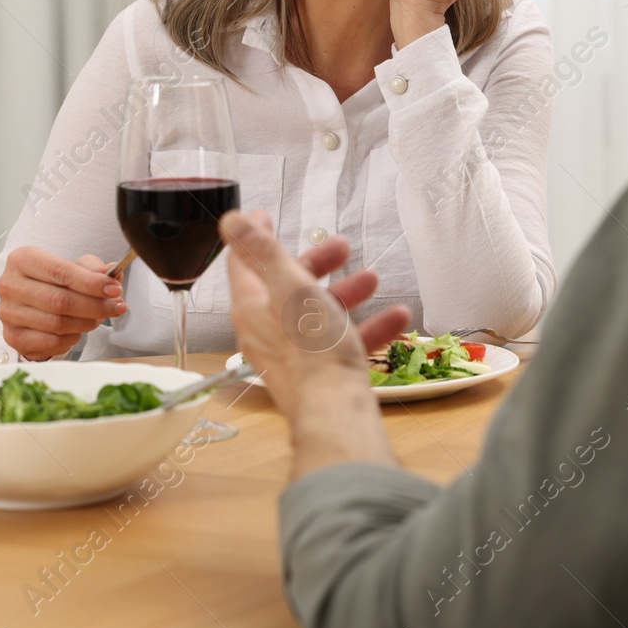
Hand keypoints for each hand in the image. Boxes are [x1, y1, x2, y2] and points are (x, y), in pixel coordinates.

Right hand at [0, 246, 126, 360]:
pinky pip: (51, 341)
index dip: (91, 283)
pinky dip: (72, 338)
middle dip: (95, 306)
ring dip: (86, 322)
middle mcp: (10, 285)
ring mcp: (8, 313)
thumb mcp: (73, 267)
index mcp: (22, 259)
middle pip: (59, 300)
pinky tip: (78, 330)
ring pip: (57, 323)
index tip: (115, 289)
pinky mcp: (13, 336)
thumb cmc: (52, 282)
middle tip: (116, 307)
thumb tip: (110, 272)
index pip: (61, 272)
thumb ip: (92, 269)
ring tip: (99, 317)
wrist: (28, 305)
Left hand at [221, 209, 410, 427]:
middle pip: (287, 286)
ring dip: (346, 292)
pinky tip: (396, 318)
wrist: (336, 410)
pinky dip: (366, 327)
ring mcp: (292, 354)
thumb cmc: (313, 350)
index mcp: (254, 307)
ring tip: (373, 279)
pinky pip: (340, 342)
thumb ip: (264, 252)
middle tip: (340, 246)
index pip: (244, 263)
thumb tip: (231, 221)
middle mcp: (267, 331)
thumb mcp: (291, 288)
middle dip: (316, 263)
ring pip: (317, 313)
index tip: (262, 218)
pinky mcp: (317, 373)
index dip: (254, 237)